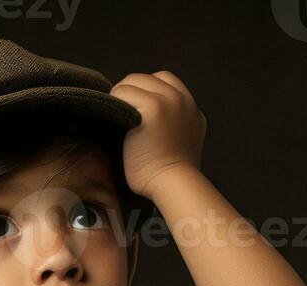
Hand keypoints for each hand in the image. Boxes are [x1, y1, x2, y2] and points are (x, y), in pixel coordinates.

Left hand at [109, 71, 205, 198]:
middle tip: (119, 114)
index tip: (134, 111)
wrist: (173, 185)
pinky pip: (124, 92)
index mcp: (192, 110)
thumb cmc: (168, 176)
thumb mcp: (180, 143)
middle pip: (147, 78)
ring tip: (116, 117)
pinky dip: (115, 102)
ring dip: (121, 96)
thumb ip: (172, 125)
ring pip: (133, 81)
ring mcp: (170, 101)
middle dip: (130, 92)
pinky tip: (114, 119)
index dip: (145, 92)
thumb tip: (146, 119)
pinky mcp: (153, 108)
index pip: (164, 81)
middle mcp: (183, 101)